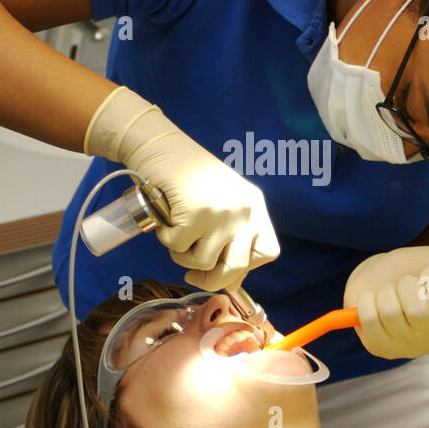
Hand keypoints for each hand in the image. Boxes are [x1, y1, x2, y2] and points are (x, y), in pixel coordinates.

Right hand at [85, 87, 279, 290]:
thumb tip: (229, 282)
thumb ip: (231, 235)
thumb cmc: (188, 176)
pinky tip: (165, 220)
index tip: (223, 270)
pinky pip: (177, 247)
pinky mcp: (195, 215)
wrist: (161, 145)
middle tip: (192, 276)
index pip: (268, 252)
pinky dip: (165, 239)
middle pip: (236, 268)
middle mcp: (244, 211)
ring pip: (202, 262)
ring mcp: (221, 214)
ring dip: (182, 255)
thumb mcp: (223, 202)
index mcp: (255, 207)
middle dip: (210, 280)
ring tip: (176, 232)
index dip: (245, 269)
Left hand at [344, 245, 428, 358]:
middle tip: (405, 282)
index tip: (428, 280)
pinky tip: (373, 301)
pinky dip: (367, 301)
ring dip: (386, 291)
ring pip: (390, 313)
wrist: (380, 277)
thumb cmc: (414, 269)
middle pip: (417, 312)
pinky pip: (369, 320)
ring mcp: (406, 348)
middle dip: (406, 285)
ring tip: (389, 291)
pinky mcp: (379, 347)